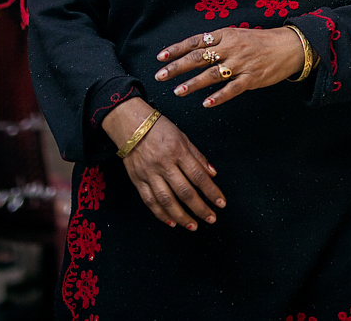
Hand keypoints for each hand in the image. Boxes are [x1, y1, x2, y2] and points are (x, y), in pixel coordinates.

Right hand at [103, 97, 223, 230]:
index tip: (221, 203)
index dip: (211, 191)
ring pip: (166, 200)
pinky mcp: (137, 180)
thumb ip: (197, 157)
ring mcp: (149, 173)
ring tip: (192, 226)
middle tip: (211, 219)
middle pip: (184, 191)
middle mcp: (163, 164)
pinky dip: (161, 214)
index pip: (198, 176)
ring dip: (181, 216)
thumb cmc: (159, 129)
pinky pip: (149, 201)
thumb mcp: (182, 137)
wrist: (130, 124)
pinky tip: (171, 222)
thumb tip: (212, 174)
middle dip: (199, 208)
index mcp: (177, 151)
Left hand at [155, 27, 304, 107]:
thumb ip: (217, 42)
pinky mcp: (252, 78)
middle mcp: (231, 48)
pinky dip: (218, 96)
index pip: (196, 41)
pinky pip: (232, 89)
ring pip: (212, 74)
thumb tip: (194, 50)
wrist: (289, 46)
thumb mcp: (237, 34)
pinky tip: (206, 103)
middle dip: (178, 67)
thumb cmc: (260, 41)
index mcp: (225, 35)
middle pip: (199, 57)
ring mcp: (241, 64)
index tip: (160, 57)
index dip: (177, 49)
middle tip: (160, 76)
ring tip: (177, 91)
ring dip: (193, 83)